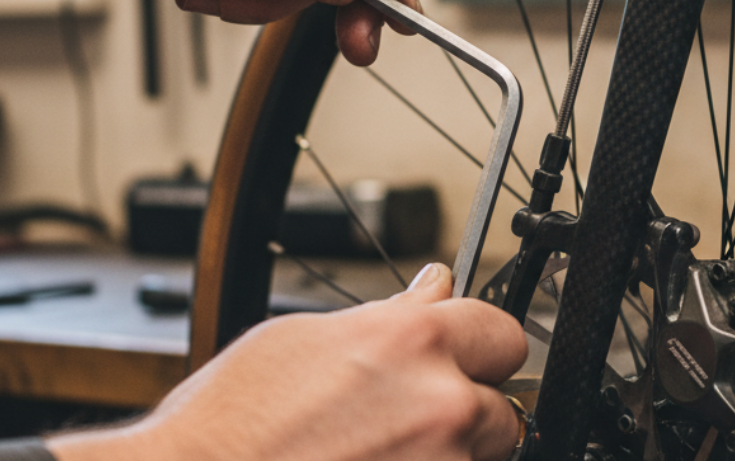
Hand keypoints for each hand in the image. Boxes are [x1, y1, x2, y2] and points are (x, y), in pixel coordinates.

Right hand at [46, 263, 527, 460]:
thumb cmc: (230, 423)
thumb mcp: (302, 338)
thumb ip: (387, 317)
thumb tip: (433, 289)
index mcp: (413, 342)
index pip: (501, 331)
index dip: (477, 343)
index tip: (465, 354)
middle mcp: (440, 405)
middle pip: (504, 405)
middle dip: (467, 408)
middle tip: (411, 417)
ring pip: (481, 459)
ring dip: (448, 454)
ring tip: (379, 452)